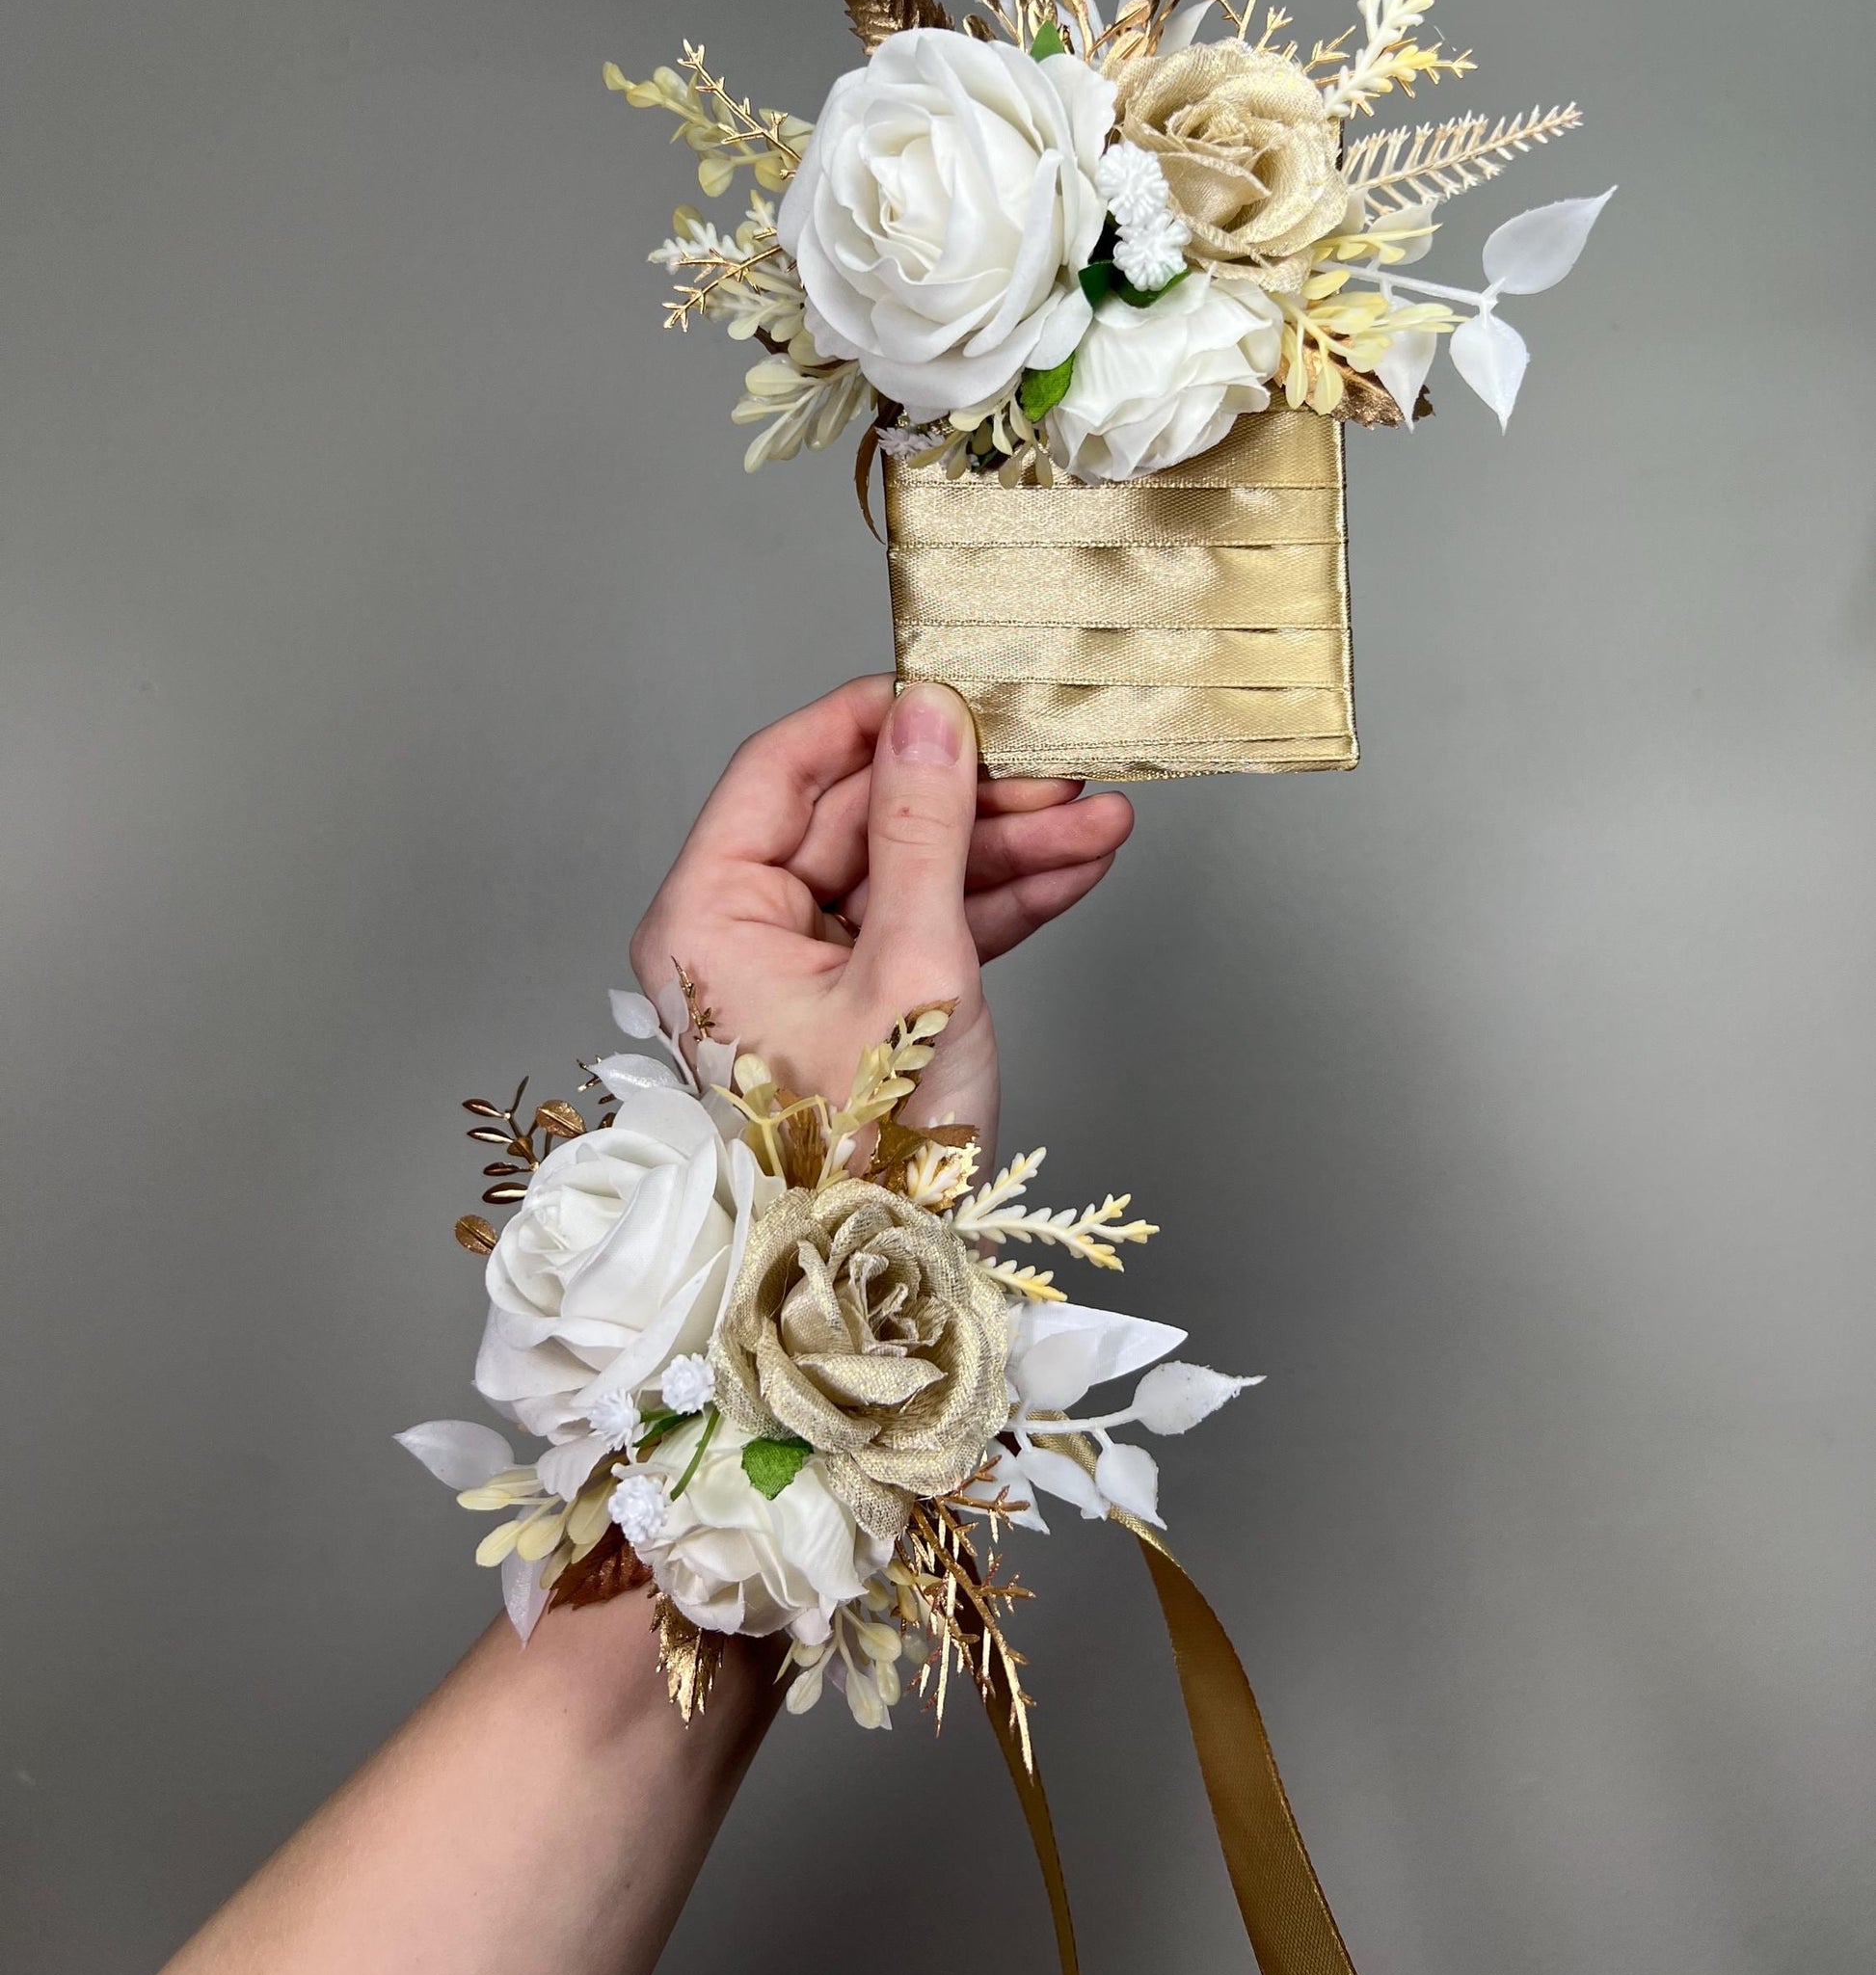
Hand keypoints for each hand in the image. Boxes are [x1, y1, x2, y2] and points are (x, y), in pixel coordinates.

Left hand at [628, 675, 1132, 1156]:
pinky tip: (1075, 866)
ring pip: (907, 873)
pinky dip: (998, 903)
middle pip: (859, 819)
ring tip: (1100, 822)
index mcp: (708, 916)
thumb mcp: (910, 971)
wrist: (888, 1286)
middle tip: (1059, 769)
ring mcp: (802, 972)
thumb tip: (932, 715)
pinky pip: (926, 928)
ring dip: (1005, 847)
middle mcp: (740, 935)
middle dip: (971, 795)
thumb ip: (925, 830)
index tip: (953, 688)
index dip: (871, 720)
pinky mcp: (858, 1007)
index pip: (781, 770)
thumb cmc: (866, 1154)